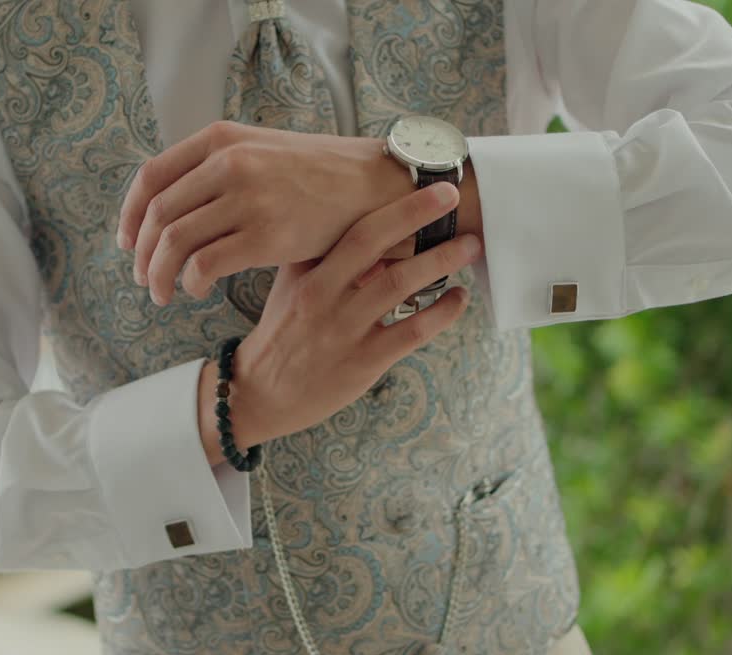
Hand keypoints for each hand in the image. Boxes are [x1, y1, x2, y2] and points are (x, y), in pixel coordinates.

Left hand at [117, 121, 424, 305]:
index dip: (130, 214)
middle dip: (142, 253)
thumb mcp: (261, 150)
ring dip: (159, 274)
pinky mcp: (266, 235)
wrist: (374, 186)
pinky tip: (195, 291)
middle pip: (157, 214)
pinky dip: (189, 282)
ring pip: (174, 242)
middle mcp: (228, 163)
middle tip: (142, 278)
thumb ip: (217, 167)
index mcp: (221, 139)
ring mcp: (247, 198)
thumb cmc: (318, 176)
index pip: (151, 177)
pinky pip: (204, 264)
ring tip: (162, 294)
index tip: (127, 242)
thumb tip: (168, 207)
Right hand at [196, 183, 478, 461]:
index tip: (426, 184)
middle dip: (416, 215)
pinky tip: (459, 298)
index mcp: (308, 274)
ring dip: (440, 260)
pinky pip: (412, 331)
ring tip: (469, 246)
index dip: (392, 205)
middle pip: (374, 244)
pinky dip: (442, 312)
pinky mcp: (364, 362)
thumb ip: (320, 252)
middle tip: (453, 195)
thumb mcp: (291, 285)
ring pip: (399, 285)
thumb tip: (356, 215)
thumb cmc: (283, 331)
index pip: (352, 228)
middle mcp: (325, 297)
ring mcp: (345, 330)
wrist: (262, 393)